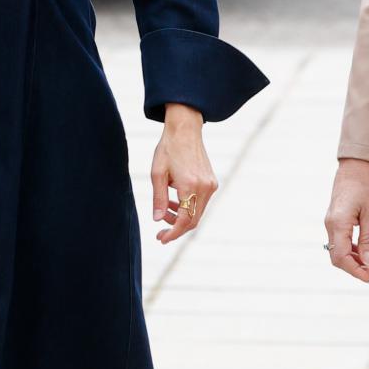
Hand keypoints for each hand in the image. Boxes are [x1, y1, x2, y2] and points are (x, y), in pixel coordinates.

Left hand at [151, 103, 217, 243]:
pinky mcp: (212, 182)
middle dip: (176, 228)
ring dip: (180, 216)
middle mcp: (205, 187)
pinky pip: (200, 203)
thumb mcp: (157, 174)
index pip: (184, 220)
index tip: (161, 239)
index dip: (173, 233)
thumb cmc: (168, 149)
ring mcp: (211, 185)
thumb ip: (158, 198)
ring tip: (163, 210)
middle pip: (193, 220)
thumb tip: (157, 219)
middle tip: (160, 231)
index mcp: (190, 185)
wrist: (185, 130)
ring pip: (197, 212)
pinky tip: (174, 201)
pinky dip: (187, 207)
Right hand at [324, 157, 368, 281]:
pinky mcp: (336, 219)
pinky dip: (353, 249)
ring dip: (356, 260)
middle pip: (338, 257)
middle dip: (355, 268)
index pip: (341, 257)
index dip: (354, 271)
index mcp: (338, 224)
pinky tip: (368, 252)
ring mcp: (331, 222)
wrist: (355, 165)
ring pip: (340, 250)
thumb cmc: (365, 185)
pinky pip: (341, 240)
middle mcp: (330, 225)